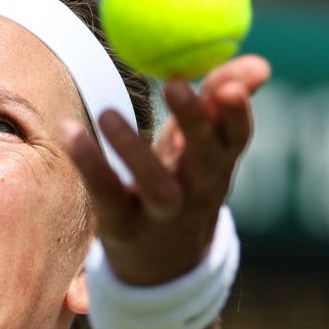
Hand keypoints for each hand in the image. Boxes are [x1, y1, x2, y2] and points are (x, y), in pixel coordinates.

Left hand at [61, 54, 270, 285]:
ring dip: (133, 150)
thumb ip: (222, 101)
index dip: (238, 112)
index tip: (229, 83)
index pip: (238, 138)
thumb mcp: (206, 147)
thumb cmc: (186, 185)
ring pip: (156, 186)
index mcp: (220, 166)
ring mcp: (162, 214)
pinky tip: (69, 132)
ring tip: (108, 112)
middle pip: (205, 160)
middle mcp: (198, 192)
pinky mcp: (124, 227)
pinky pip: (106, 194)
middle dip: (195, 122)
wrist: (164, 267)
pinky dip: (89, 164)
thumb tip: (259, 62)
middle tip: (176, 83)